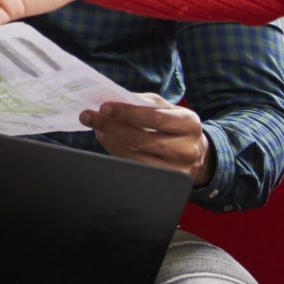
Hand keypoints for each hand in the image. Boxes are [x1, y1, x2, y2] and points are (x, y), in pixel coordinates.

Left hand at [79, 95, 213, 185]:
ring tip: (96, 127)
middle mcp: (186, 148)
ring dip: (109, 140)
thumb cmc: (174, 125)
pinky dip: (115, 152)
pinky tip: (107, 140)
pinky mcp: (165, 183)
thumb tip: (113, 100)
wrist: (195, 153)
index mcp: (188, 123)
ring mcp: (176, 170)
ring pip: (133, 155)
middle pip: (140, 139)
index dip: (127, 113)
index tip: (104, 107)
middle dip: (110, 126)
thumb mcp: (167, 109)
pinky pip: (133, 167)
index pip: (155, 118)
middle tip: (88, 116)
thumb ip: (143, 102)